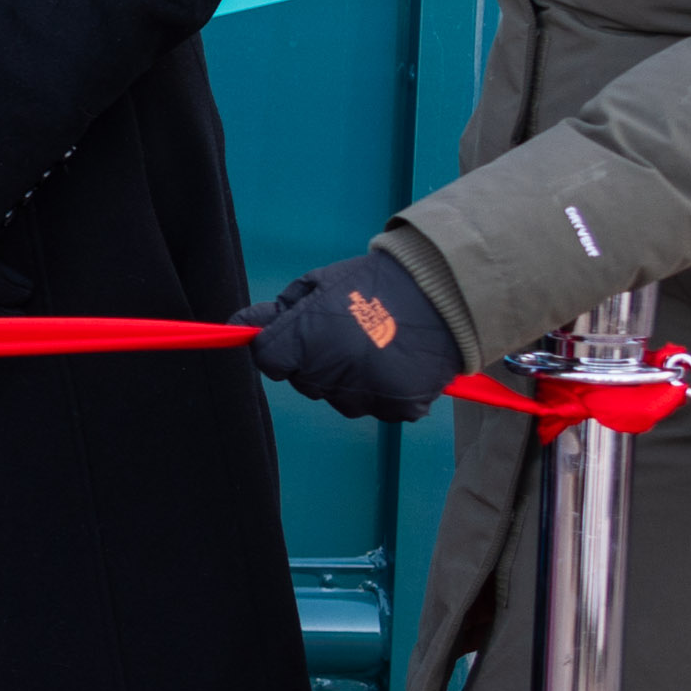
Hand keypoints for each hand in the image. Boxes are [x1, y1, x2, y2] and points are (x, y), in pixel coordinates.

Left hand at [245, 250, 465, 421]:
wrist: (444, 292)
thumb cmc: (378, 282)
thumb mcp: (322, 283)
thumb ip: (283, 308)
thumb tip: (245, 324)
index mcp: (304, 340)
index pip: (269, 361)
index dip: (279, 349)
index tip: (295, 338)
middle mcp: (329, 373)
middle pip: (304, 384)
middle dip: (315, 364)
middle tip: (345, 335)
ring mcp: (365, 395)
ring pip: (341, 400)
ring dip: (349, 381)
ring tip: (375, 348)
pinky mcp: (399, 407)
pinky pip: (379, 407)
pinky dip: (384, 391)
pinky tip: (396, 364)